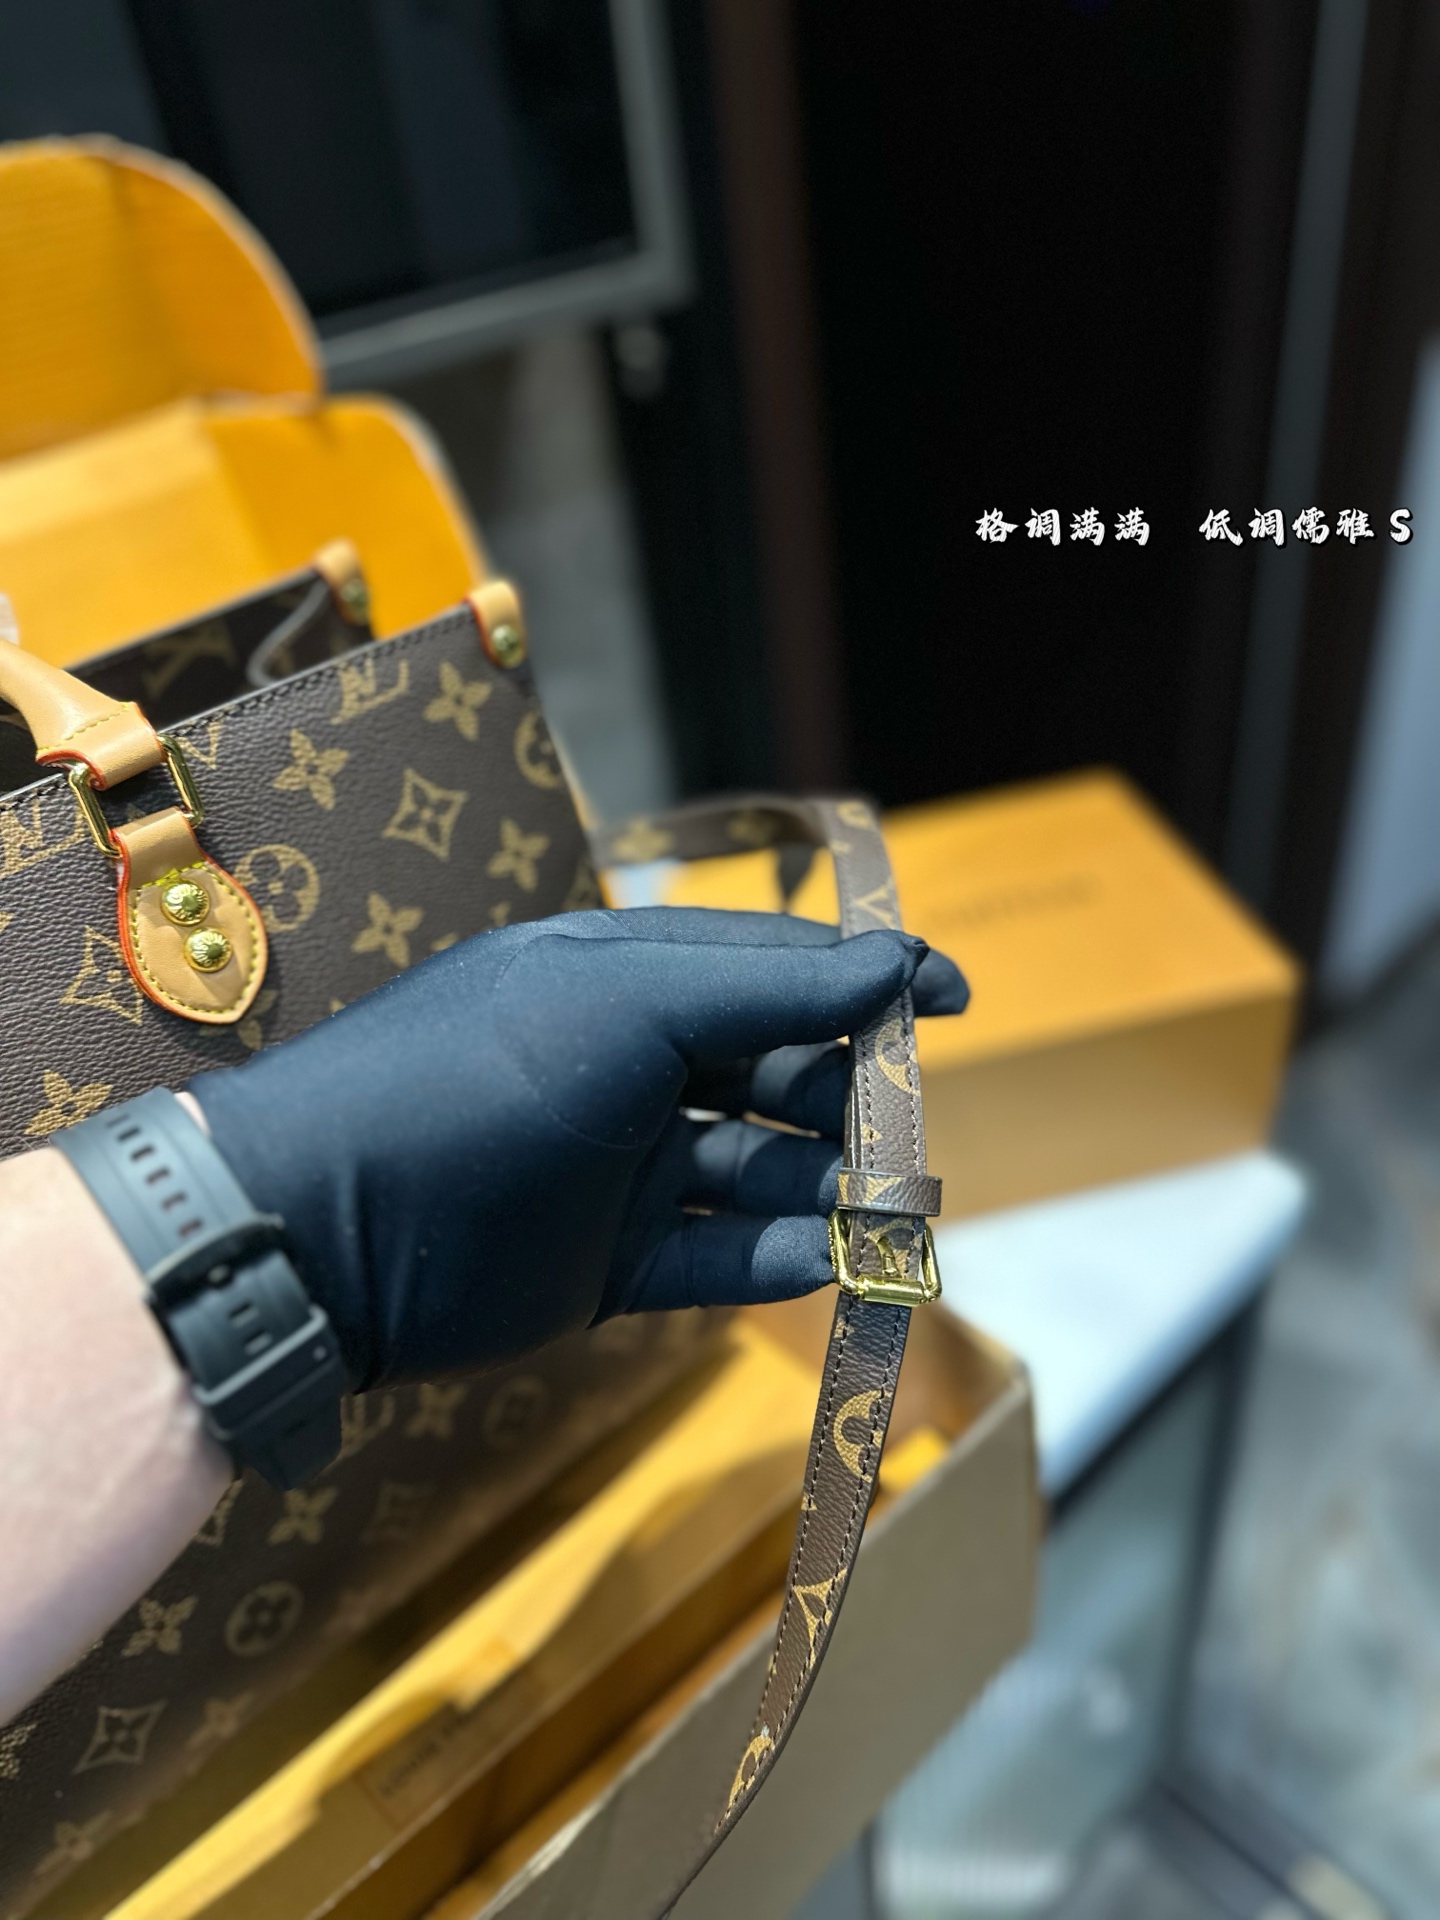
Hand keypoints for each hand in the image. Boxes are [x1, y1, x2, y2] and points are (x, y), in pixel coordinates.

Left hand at [190, 907, 967, 1388]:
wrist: (324, 1230)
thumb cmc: (480, 1081)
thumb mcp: (627, 1003)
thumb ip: (767, 988)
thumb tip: (896, 960)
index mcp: (626, 978)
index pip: (773, 966)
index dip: (865, 978)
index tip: (954, 1001)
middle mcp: (627, 1065)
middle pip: (776, 1073)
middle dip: (853, 1100)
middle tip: (914, 1142)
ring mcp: (616, 1169)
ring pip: (755, 1172)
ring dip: (828, 1189)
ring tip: (891, 1215)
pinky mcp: (601, 1264)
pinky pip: (711, 1260)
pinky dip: (772, 1262)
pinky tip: (824, 1264)